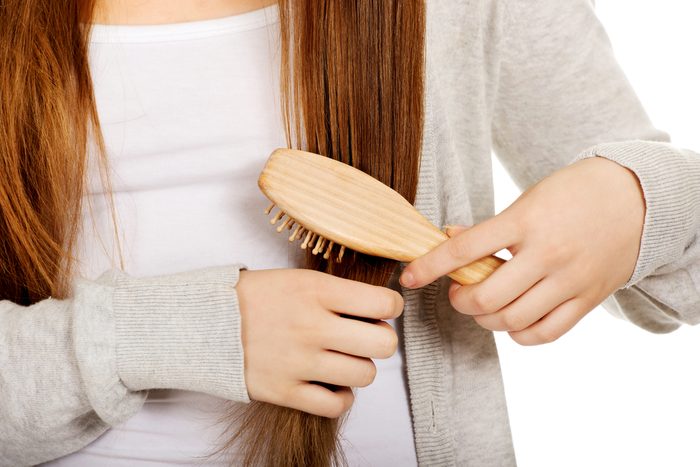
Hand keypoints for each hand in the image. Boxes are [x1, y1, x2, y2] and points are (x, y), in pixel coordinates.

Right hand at [237, 268, 403, 416]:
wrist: (204, 322)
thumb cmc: (257, 298)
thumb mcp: (298, 279)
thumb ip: (339, 293)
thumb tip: (381, 311)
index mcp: (317, 291)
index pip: (384, 303)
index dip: (391, 307)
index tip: (380, 310)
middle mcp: (312, 326)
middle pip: (384, 344)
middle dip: (381, 340)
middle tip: (365, 337)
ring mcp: (298, 362)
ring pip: (365, 375)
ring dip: (359, 368)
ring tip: (342, 359)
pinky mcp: (284, 391)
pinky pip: (336, 405)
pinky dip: (340, 397)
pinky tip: (330, 383)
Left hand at [400, 157, 644, 344]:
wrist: (636, 197)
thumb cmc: (573, 193)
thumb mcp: (527, 199)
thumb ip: (489, 227)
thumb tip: (447, 240)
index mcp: (525, 221)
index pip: (463, 251)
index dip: (428, 267)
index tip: (408, 278)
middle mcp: (546, 254)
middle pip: (486, 298)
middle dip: (459, 300)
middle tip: (456, 292)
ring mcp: (569, 280)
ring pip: (511, 321)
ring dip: (484, 319)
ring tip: (482, 305)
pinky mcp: (587, 299)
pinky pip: (544, 334)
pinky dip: (519, 334)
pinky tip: (511, 320)